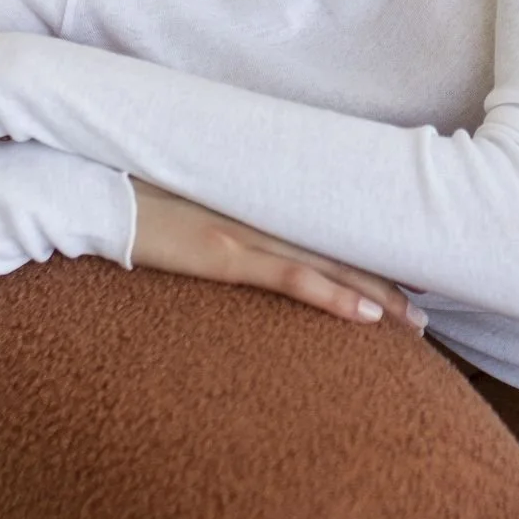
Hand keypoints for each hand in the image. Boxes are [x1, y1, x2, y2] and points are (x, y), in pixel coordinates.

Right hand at [127, 178, 426, 329]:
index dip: (365, 255)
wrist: (92, 195)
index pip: (324, 234)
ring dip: (377, 296)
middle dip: (386, 282)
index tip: (403, 277)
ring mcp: (245, 235)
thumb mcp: (185, 215)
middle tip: (425, 312)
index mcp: (253, 208)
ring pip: (330, 265)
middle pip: (339, 250)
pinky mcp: (224, 256)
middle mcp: (260, 217)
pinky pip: (291, 279)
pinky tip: (367, 317)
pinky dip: (333, 297)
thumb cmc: (131, 203)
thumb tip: (236, 248)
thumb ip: (218, 227)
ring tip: (414, 324)